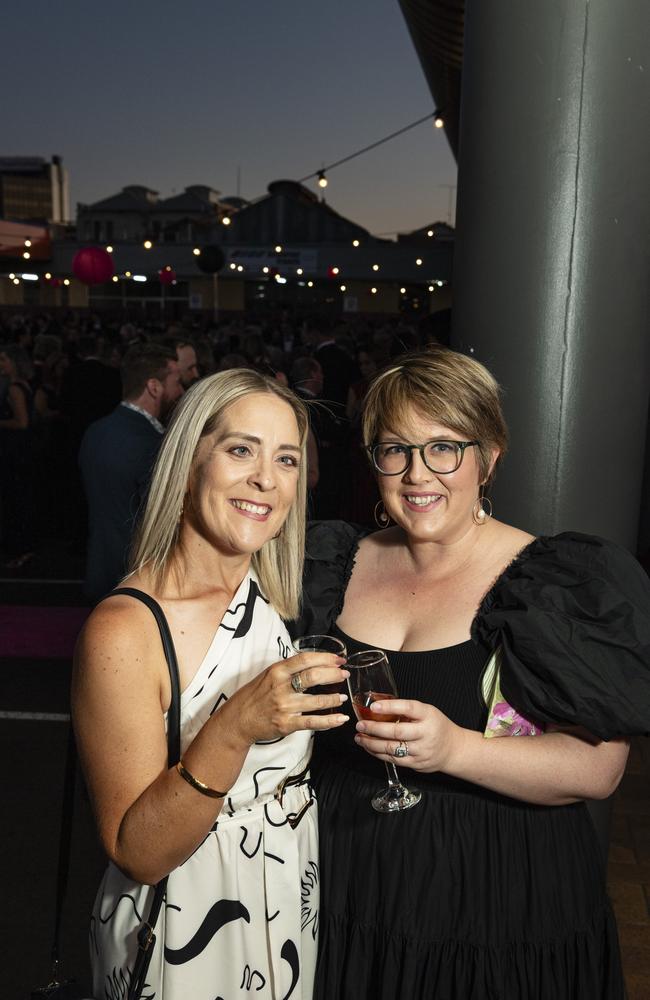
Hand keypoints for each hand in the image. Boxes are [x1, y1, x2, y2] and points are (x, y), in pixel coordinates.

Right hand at [217, 652, 348, 746]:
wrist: (238, 720)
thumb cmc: (254, 696)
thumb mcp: (268, 675)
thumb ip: (289, 669)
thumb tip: (315, 663)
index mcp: (277, 671)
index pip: (306, 659)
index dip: (326, 658)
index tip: (339, 659)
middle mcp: (281, 687)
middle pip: (314, 676)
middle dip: (334, 675)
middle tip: (344, 675)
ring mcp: (284, 706)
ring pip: (317, 701)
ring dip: (334, 699)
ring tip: (343, 697)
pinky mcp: (286, 724)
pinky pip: (313, 722)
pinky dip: (329, 721)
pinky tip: (340, 719)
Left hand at [354, 697, 460, 772]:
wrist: (453, 749)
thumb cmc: (435, 726)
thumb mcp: (426, 712)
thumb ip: (406, 710)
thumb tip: (378, 706)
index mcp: (428, 715)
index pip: (408, 708)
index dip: (390, 707)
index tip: (374, 706)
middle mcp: (426, 733)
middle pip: (397, 732)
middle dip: (375, 728)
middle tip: (360, 725)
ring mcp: (421, 750)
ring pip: (392, 748)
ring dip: (372, 743)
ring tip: (359, 737)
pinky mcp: (416, 764)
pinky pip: (393, 760)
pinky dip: (378, 753)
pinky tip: (369, 747)